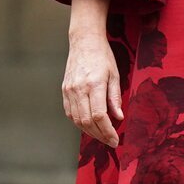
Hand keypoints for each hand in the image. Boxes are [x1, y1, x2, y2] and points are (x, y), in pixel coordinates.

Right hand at [62, 28, 123, 146]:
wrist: (84, 42)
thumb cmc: (102, 56)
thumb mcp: (115, 75)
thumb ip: (115, 97)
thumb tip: (119, 117)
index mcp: (94, 84)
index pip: (99, 116)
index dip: (108, 131)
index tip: (115, 139)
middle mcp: (79, 89)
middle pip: (87, 121)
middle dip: (100, 135)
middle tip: (111, 141)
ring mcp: (69, 90)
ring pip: (77, 120)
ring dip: (90, 132)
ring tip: (102, 136)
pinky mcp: (64, 90)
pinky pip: (70, 113)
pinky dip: (80, 123)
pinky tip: (90, 126)